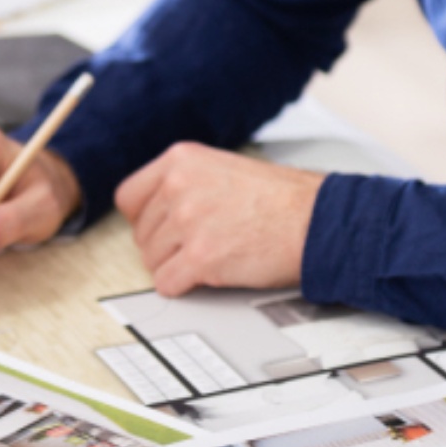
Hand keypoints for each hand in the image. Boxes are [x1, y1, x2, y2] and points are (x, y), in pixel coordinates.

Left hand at [115, 143, 324, 296]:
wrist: (317, 221)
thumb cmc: (281, 199)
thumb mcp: (222, 168)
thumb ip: (185, 181)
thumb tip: (156, 208)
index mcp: (181, 160)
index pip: (128, 196)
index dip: (143, 218)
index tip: (158, 227)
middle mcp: (178, 186)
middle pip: (141, 232)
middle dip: (164, 245)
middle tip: (196, 245)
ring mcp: (188, 222)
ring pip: (151, 260)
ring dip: (175, 266)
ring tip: (209, 257)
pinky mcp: (201, 258)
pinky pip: (166, 283)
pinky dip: (181, 286)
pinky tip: (204, 277)